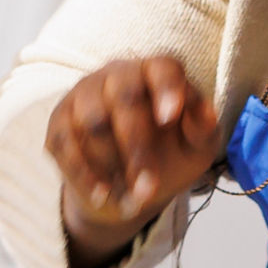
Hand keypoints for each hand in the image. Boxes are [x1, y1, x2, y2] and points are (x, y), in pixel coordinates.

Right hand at [45, 55, 223, 257]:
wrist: (130, 183)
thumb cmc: (171, 154)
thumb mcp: (196, 147)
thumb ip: (203, 130)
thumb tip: (207, 115)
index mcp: (157, 73)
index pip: (162, 68)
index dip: (166, 89)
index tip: (170, 118)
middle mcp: (118, 74)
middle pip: (124, 98)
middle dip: (137, 148)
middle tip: (148, 189)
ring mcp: (84, 95)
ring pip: (92, 122)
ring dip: (112, 165)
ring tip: (131, 199)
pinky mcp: (59, 122)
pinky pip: (64, 145)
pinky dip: (83, 174)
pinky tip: (102, 196)